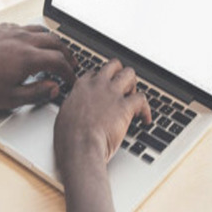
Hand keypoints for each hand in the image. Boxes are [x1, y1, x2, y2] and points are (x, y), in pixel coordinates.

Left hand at [0, 24, 76, 109]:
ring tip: (58, 52)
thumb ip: (37, 93)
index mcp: (29, 58)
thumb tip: (54, 88)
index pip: (59, 62)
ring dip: (55, 42)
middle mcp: (25, 40)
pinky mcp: (4, 28)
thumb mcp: (11, 98)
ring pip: (44, 32)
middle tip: (72, 65)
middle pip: (56, 43)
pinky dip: (36, 35)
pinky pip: (27, 27)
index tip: (71, 80)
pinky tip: (34, 43)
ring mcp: (14, 31)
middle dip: (68, 55)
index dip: (69, 72)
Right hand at [54, 59, 151, 179]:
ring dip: (134, 85)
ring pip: (129, 74)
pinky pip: (142, 98)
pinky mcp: (125, 106)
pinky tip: (145, 119)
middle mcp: (97, 85)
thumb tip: (75, 112)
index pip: (94, 73)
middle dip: (120, 74)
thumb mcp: (64, 116)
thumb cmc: (69, 138)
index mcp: (81, 88)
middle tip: (123, 89)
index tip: (104, 89)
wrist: (80, 146)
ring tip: (133, 99)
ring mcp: (112, 93)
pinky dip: (147, 109)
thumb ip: (72, 108)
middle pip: (113, 66)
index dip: (101, 80)